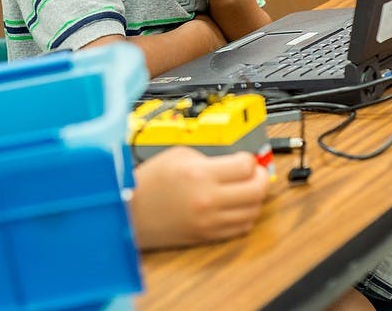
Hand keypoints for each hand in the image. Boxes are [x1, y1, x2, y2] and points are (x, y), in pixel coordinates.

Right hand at [129, 147, 268, 249]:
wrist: (130, 212)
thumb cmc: (149, 183)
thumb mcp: (177, 155)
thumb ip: (209, 157)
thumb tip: (232, 163)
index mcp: (200, 174)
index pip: (246, 166)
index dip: (250, 159)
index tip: (246, 159)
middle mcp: (209, 199)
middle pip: (256, 190)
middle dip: (260, 177)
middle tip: (255, 173)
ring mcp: (210, 221)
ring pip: (253, 211)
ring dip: (255, 198)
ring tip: (247, 189)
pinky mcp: (208, 236)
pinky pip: (241, 228)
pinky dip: (245, 216)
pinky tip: (238, 207)